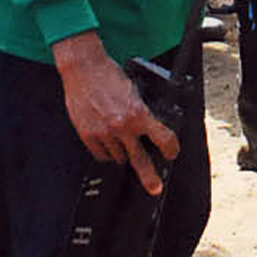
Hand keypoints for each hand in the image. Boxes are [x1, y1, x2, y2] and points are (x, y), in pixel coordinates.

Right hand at [53, 32, 178, 194]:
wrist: (84, 69)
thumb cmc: (109, 75)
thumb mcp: (134, 92)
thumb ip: (140, 112)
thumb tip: (148, 131)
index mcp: (138, 113)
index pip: (162, 138)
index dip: (171, 148)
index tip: (172, 153)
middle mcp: (122, 126)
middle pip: (140, 159)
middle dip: (149, 176)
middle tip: (155, 188)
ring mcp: (104, 133)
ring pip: (119, 157)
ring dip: (123, 153)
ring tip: (121, 141)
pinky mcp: (88, 135)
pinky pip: (101, 155)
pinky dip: (106, 152)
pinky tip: (108, 143)